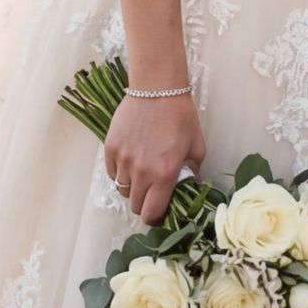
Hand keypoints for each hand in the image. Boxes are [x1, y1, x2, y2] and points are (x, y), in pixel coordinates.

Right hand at [103, 89, 204, 225]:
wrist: (157, 88)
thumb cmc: (180, 116)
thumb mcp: (197, 146)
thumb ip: (193, 171)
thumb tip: (188, 185)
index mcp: (164, 175)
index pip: (151, 213)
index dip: (155, 218)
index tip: (158, 214)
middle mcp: (141, 172)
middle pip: (134, 205)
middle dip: (143, 204)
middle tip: (151, 194)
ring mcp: (123, 160)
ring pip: (122, 189)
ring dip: (132, 188)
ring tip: (141, 175)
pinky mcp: (110, 148)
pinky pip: (112, 173)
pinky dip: (120, 173)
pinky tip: (130, 162)